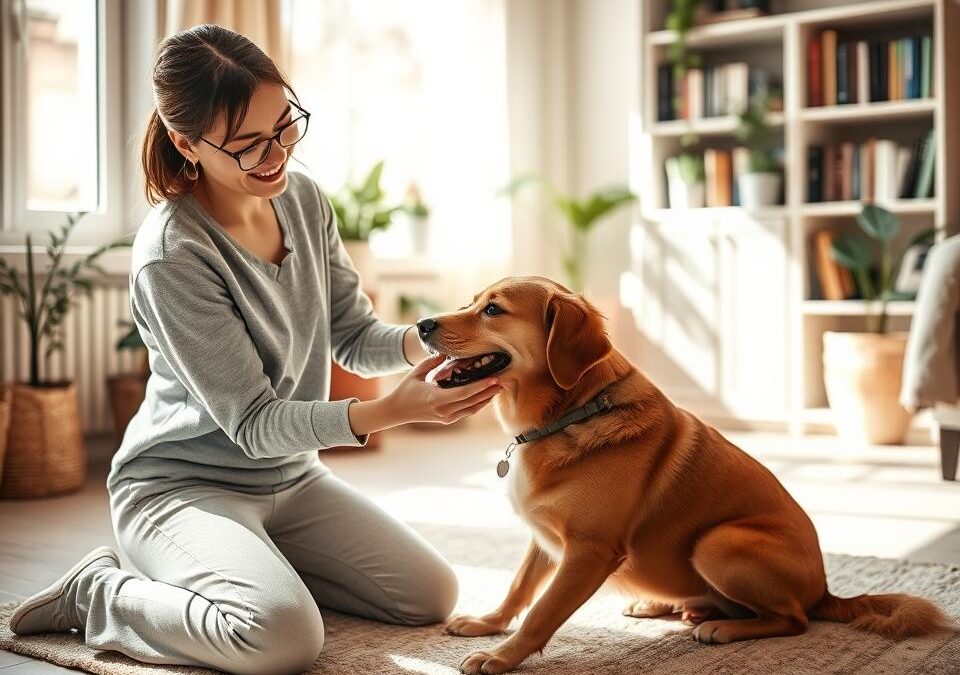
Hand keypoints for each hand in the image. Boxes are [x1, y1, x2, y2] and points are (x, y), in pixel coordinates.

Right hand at [387, 354, 501, 424]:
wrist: (397, 411)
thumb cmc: (406, 390)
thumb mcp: (416, 372)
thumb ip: (432, 361)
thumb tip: (445, 352)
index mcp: (436, 399)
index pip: (464, 393)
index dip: (480, 386)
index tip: (493, 379)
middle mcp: (443, 411)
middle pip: (472, 402)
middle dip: (488, 392)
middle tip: (502, 381)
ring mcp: (446, 417)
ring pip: (472, 409)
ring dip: (486, 399)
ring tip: (498, 388)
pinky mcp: (447, 420)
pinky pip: (467, 412)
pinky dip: (477, 404)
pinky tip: (485, 396)